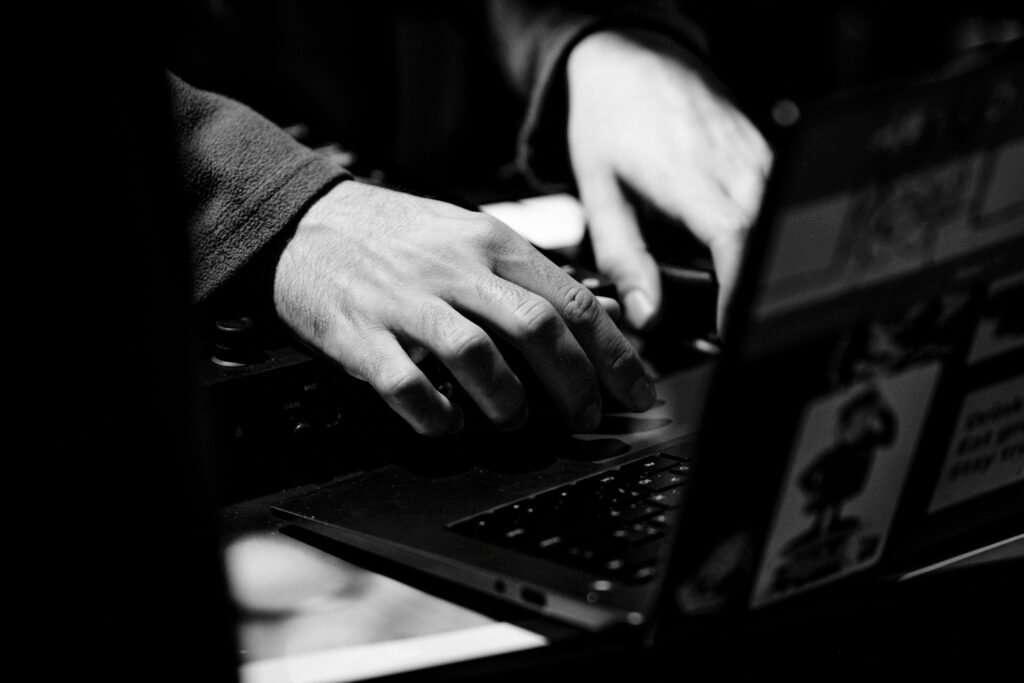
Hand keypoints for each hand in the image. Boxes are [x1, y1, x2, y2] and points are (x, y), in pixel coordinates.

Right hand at [274, 180, 654, 436]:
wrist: (304, 221)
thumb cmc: (397, 236)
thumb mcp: (472, 237)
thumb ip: (533, 277)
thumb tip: (600, 312)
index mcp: (491, 244)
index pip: (572, 301)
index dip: (614, 355)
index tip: (636, 394)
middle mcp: (454, 269)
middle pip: (537, 329)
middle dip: (574, 386)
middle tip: (585, 420)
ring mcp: (405, 301)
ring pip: (477, 358)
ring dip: (508, 402)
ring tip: (515, 421)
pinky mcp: (359, 334)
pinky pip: (408, 387)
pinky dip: (437, 415)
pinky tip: (449, 422)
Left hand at [566, 28, 772, 330]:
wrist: (632, 56)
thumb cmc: (611, 122)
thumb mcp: (600, 193)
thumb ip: (623, 258)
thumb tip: (648, 316)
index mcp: (688, 175)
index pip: (735, 241)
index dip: (742, 292)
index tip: (736, 333)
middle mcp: (734, 164)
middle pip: (769, 240)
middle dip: (757, 293)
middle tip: (735, 333)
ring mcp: (757, 155)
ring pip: (780, 225)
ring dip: (763, 267)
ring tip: (736, 304)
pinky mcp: (767, 153)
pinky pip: (777, 205)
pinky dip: (765, 239)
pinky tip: (740, 261)